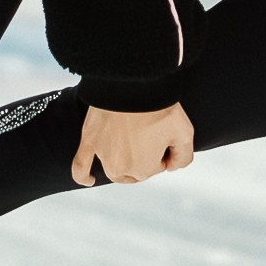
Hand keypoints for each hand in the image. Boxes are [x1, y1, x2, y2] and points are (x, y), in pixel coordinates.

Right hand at [71, 103, 194, 185]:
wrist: (133, 85)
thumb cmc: (160, 108)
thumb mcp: (185, 134)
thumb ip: (183, 157)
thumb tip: (172, 167)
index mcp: (144, 168)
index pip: (156, 167)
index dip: (162, 151)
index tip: (163, 134)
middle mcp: (121, 167)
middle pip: (135, 171)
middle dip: (144, 158)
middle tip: (149, 134)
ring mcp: (102, 155)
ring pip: (114, 169)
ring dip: (123, 164)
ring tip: (132, 145)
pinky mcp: (89, 141)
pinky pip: (80, 165)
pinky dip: (82, 175)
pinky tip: (88, 180)